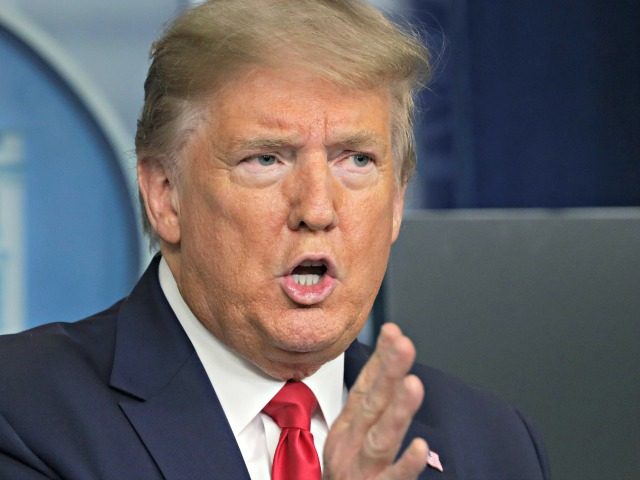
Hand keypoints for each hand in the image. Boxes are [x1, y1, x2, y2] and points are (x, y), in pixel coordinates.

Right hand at [323, 323, 427, 478]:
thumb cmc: (348, 470)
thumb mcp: (352, 433)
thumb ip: (370, 400)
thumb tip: (388, 363)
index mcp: (349, 425)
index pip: (366, 385)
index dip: (380, 358)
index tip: (394, 330)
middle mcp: (353, 442)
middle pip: (372, 403)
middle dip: (389, 371)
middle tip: (404, 344)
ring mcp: (362, 468)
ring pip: (381, 436)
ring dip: (397, 410)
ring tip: (413, 384)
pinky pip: (392, 479)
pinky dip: (406, 464)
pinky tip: (421, 447)